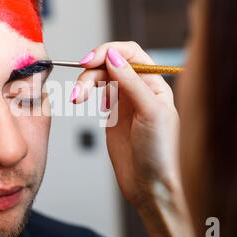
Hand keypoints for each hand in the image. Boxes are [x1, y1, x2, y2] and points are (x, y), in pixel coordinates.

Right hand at [72, 42, 197, 236]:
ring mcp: (124, 100)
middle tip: (79, 91)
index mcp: (154, 83)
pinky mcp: (112, 113)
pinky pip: (97, 92)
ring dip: (85, 83)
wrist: (149, 184)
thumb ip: (131, 82)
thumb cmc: (159, 153)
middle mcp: (139, 88)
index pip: (130, 53)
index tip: (89, 61)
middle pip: (110, 64)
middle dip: (91, 72)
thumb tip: (113, 55)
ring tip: (76, 99)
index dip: (108, 51)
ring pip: (101, 77)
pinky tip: (85, 101)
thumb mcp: (150, 113)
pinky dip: (87, 92)